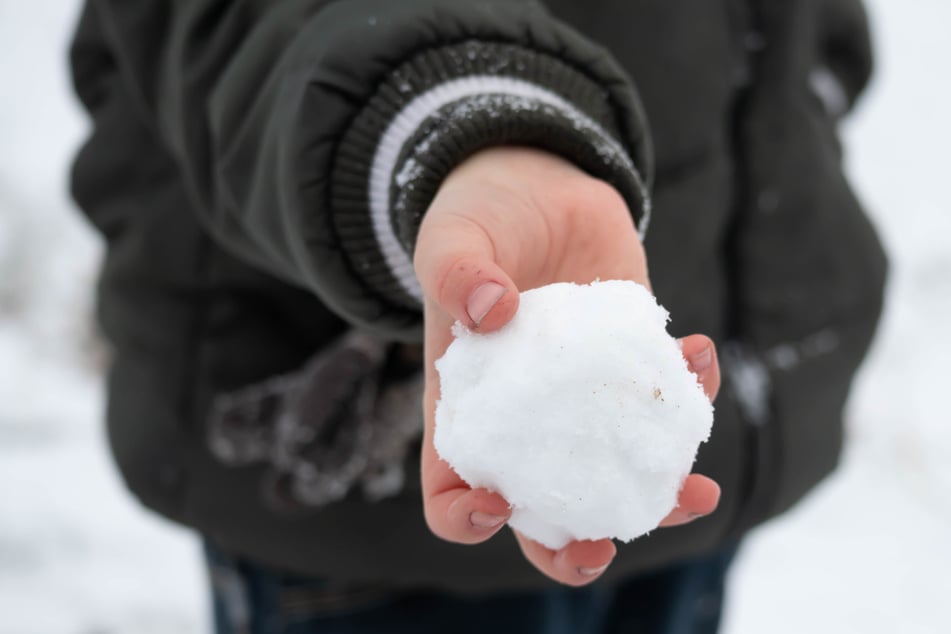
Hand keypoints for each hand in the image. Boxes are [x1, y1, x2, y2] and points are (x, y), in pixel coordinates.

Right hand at [413, 147, 720, 585]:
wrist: (537, 187)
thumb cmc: (477, 223)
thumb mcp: (449, 238)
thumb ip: (456, 270)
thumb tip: (491, 309)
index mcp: (468, 413)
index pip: (451, 494)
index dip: (465, 518)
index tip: (496, 503)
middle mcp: (529, 423)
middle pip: (543, 513)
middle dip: (572, 548)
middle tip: (603, 545)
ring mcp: (586, 400)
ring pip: (620, 477)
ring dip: (662, 495)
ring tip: (698, 487)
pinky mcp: (632, 365)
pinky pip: (666, 402)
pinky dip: (692, 393)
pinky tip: (698, 351)